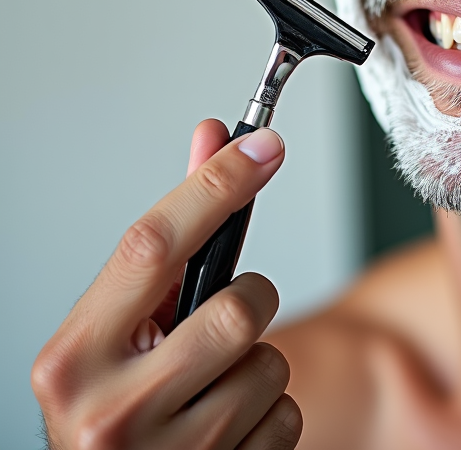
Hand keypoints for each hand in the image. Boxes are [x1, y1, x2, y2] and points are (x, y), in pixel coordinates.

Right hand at [33, 120, 301, 448]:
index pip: (152, 245)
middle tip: (220, 324)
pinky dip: (270, 417)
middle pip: (236, 308)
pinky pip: (286, 418)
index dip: (215, 184)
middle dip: (249, 303)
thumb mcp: (126, 323)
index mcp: (74, 358)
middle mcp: (108, 412)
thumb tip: (213, 139)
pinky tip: (229, 429)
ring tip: (213, 387)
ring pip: (268, 365)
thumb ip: (175, 234)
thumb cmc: (119, 403)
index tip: (263, 144)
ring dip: (257, 368)